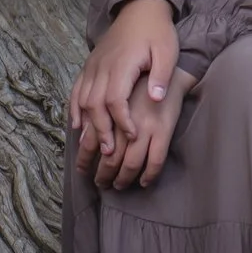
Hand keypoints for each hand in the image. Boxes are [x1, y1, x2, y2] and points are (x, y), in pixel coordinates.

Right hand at [72, 0, 178, 173]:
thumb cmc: (157, 31)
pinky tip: (78, 126)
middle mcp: (102, 67)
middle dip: (101, 130)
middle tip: (110, 152)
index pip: (115, 99)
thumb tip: (155, 99)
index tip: (133, 136)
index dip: (121, 120)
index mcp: (121, 64)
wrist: (140, 7)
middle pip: (94, 104)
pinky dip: (74, 108)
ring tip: (93, 145)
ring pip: (82, 99)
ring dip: (87, 123)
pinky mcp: (90, 65)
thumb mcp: (167, 51)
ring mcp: (93, 66)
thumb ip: (160, 76)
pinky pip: (76, 90)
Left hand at [93, 66, 195, 189]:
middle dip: (103, 175)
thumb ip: (98, 108)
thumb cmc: (141, 77)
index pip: (92, 142)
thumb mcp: (113, 87)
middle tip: (100, 183)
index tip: (82, 171)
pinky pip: (156, 160)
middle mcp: (126, 121)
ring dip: (123, 179)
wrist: (170, 66)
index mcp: (111, 110)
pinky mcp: (164, 129)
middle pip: (110, 158)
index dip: (85, 160)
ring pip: (131, 164)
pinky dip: (149, 175)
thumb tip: (81, 131)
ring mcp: (146, 127)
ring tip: (118, 185)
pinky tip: (144, 182)